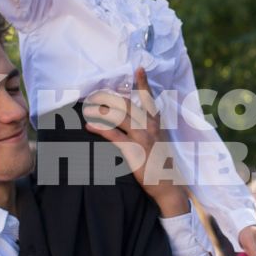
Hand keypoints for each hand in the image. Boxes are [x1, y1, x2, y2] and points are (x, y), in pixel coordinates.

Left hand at [85, 70, 187, 217]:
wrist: (168, 186)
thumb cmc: (160, 167)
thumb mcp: (158, 144)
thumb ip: (148, 132)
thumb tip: (135, 124)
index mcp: (156, 125)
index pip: (150, 100)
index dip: (144, 83)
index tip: (139, 69)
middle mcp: (150, 128)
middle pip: (127, 105)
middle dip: (108, 98)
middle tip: (94, 95)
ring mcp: (143, 139)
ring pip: (119, 117)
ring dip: (101, 111)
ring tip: (87, 108)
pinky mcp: (134, 151)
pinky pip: (114, 136)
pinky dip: (100, 129)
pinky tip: (89, 126)